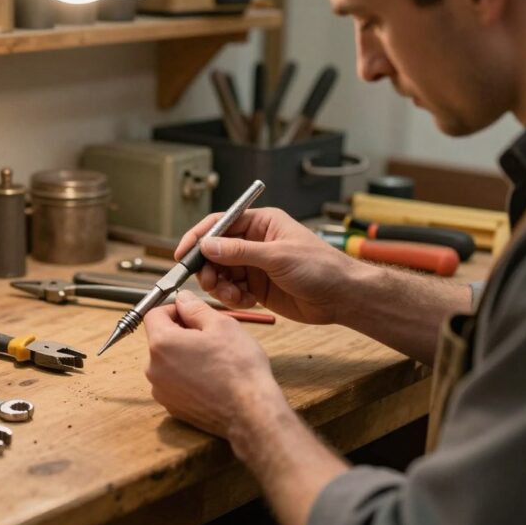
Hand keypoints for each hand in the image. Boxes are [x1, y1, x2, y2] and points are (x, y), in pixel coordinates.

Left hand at [144, 291, 287, 438]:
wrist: (250, 412)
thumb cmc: (238, 368)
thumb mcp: (221, 324)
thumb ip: (195, 308)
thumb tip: (183, 299)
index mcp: (162, 344)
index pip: (154, 314)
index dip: (174, 309)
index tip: (193, 314)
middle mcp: (154, 369)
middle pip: (160, 339)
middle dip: (181, 333)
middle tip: (210, 337)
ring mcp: (162, 391)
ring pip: (168, 361)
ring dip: (185, 355)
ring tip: (213, 360)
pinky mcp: (172, 407)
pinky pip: (174, 382)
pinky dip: (187, 376)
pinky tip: (211, 378)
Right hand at [177, 207, 363, 324]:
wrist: (342, 296)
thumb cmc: (320, 267)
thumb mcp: (278, 256)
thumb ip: (240, 252)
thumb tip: (208, 245)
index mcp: (261, 223)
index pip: (220, 224)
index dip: (199, 237)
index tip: (183, 253)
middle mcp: (255, 242)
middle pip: (216, 251)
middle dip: (208, 267)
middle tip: (209, 281)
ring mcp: (255, 265)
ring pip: (222, 273)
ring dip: (220, 285)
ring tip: (231, 294)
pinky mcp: (257, 286)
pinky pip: (233, 290)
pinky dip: (232, 297)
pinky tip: (245, 301)